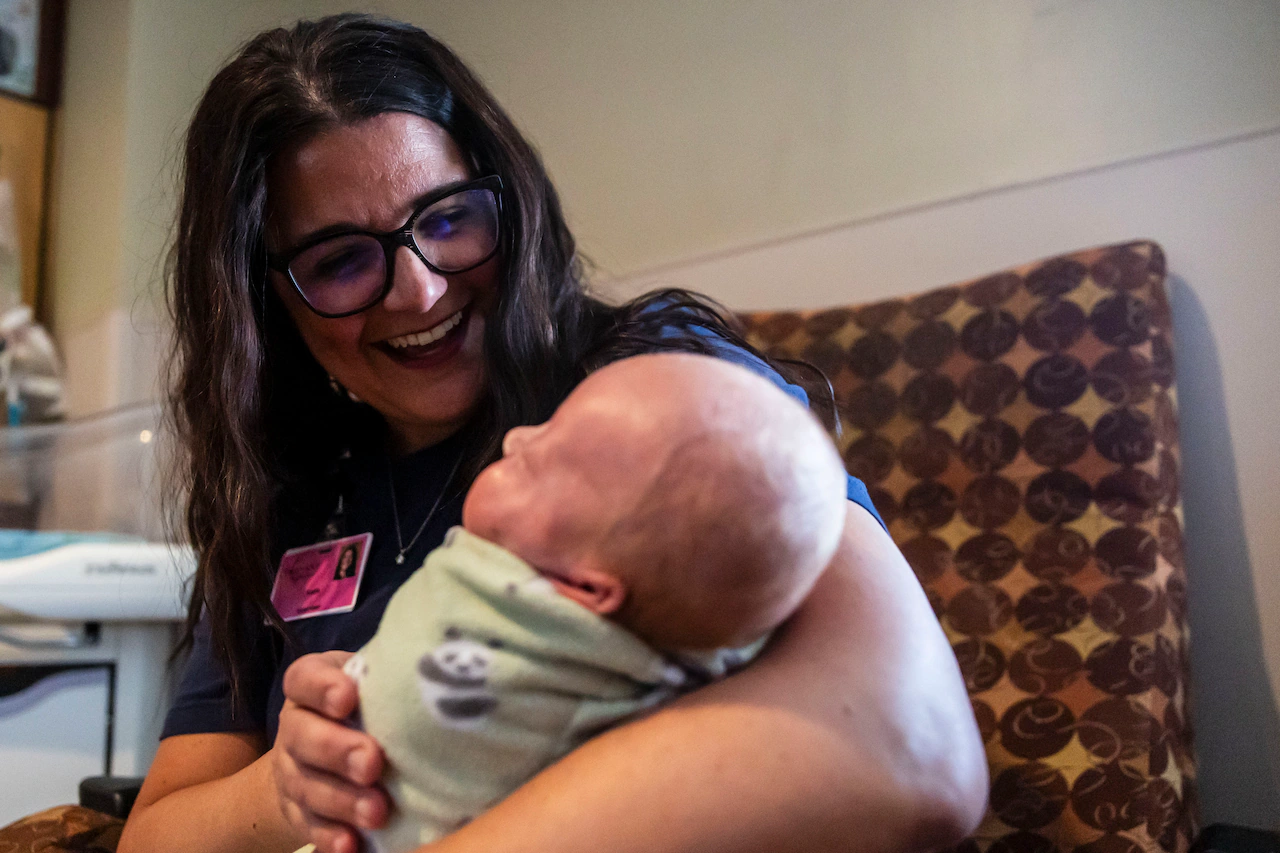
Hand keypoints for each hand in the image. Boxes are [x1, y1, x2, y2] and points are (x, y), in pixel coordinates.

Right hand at [273, 650, 388, 852]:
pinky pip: (309, 826)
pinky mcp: (298, 813)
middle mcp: (296, 728)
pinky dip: (330, 837)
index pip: (303, 679)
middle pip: (302, 736)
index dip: (321, 687)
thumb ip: (390, 678)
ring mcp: (293, 773)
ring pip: (308, 786)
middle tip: (372, 763)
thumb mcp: (371, 683)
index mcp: (312, 689)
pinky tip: (353, 844)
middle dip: (338, 750)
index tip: (348, 697)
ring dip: (342, 800)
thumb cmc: (365, 708)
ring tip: (377, 811)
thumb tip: (446, 674)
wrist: (321, 758)